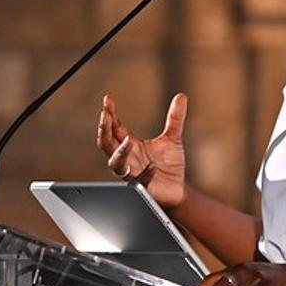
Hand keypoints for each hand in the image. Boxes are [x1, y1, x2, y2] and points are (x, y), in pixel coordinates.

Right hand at [97, 93, 187, 208]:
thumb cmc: (169, 165)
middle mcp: (127, 158)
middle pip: (107, 144)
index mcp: (130, 145)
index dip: (110, 114)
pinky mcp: (142, 188)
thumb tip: (181, 96)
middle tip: (105, 116)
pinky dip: (144, 174)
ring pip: (116, 164)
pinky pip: (139, 181)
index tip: (107, 100)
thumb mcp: (173, 138)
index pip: (114, 128)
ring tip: (128, 141)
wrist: (178, 189)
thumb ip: (175, 118)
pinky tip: (152, 166)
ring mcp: (132, 173)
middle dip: (104, 130)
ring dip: (120, 153)